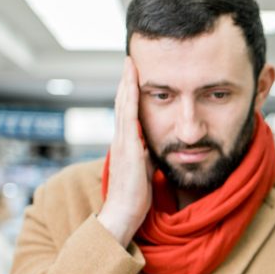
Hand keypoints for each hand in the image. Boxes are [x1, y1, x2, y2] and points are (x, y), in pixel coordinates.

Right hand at [97, 57, 152, 246]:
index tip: (135, 75)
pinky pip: (127, 118)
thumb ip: (147, 156)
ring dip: (126, 84)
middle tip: (130, 60)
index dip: (130, 93)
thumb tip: (154, 147)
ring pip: (122, 106)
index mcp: (125, 144)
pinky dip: (128, 99)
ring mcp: (122, 142)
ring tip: (130, 64)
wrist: (123, 214)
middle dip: (126, 81)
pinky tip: (131, 85)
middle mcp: (120, 139)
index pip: (127, 112)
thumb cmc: (134, 197)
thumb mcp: (145, 170)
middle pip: (121, 103)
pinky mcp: (126, 148)